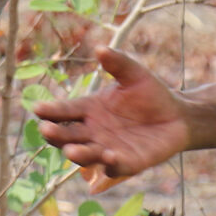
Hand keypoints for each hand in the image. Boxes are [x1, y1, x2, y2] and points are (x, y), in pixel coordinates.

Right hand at [32, 47, 188, 179]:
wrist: (177, 116)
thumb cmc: (151, 94)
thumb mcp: (134, 75)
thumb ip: (118, 63)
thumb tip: (100, 48)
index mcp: (89, 109)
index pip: (65, 111)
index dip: (50, 110)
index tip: (37, 108)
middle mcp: (93, 131)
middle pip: (67, 135)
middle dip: (55, 134)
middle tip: (46, 129)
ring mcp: (107, 149)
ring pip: (85, 155)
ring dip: (78, 153)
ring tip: (71, 150)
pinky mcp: (128, 163)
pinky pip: (114, 167)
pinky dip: (109, 164)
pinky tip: (109, 156)